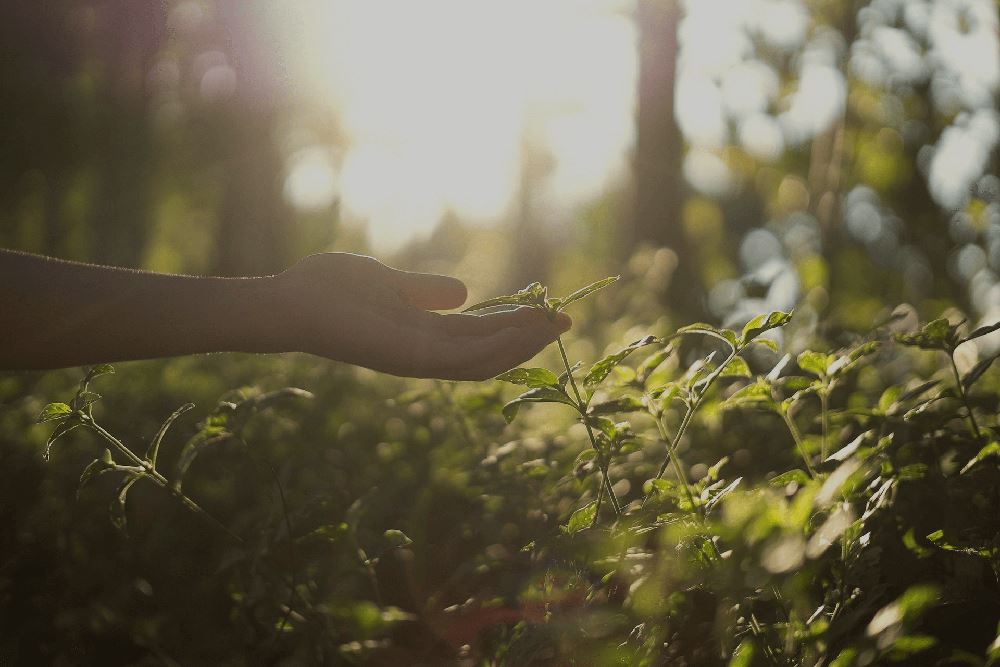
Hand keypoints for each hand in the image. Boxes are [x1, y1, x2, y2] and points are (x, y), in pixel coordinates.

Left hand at [271, 253, 570, 379]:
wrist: (291, 302)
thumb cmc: (329, 289)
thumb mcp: (389, 283)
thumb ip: (424, 291)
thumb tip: (464, 292)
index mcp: (421, 335)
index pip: (477, 337)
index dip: (512, 327)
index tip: (543, 311)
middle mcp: (424, 353)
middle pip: (487, 352)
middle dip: (526, 339)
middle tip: (564, 320)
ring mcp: (418, 359)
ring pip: (483, 360)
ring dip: (520, 344)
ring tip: (552, 324)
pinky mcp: (410, 357)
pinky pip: (463, 358)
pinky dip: (496, 346)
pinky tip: (520, 330)